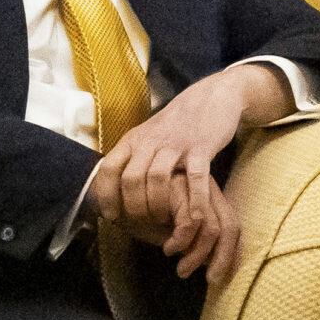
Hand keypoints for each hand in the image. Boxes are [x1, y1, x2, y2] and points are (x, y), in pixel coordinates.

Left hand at [92, 63, 286, 284]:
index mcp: (134, 138)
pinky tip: (193, 218)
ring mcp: (176, 144)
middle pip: (131, 178)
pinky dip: (194, 201)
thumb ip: (133, 155)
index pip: (109, 168)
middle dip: (133, 207)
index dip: (106, 195)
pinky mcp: (202, 147)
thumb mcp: (148, 133)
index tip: (111, 216)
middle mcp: (151, 140)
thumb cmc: (179, 122)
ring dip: (157, 206)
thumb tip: (113, 183)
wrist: (213, 96)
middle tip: (141, 224)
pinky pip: (195, 178)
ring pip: (156, 179)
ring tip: (162, 221)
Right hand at [110, 170, 242, 283]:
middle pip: (229, 225)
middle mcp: (204, 187)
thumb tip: (215, 265)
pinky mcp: (175, 186)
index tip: (218, 278)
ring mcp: (191, 184)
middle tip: (207, 279)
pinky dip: (181, 242)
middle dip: (220, 258)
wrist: (109, 198)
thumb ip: (192, 243)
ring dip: (197, 255)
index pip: (231, 225)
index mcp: (208, 197)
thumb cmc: (142, 217)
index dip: (229, 254)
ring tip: (180, 268)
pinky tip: (168, 249)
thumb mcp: (170, 234)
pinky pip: (189, 222)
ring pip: (211, 227)